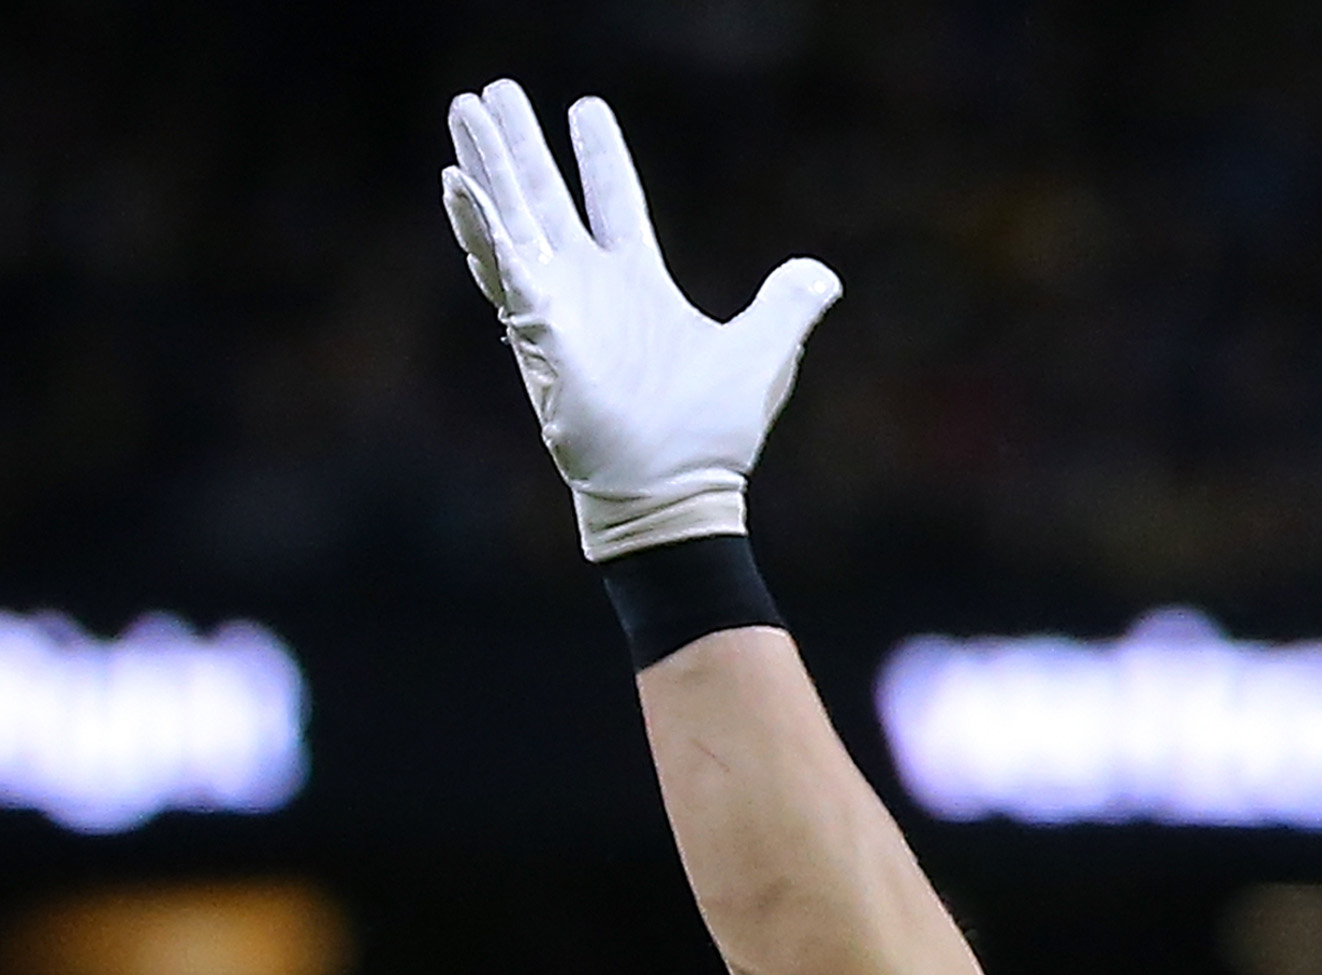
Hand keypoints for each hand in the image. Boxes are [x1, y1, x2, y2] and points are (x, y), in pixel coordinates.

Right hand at [441, 81, 841, 560]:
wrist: (678, 490)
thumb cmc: (712, 434)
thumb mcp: (764, 352)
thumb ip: (788, 306)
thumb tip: (823, 274)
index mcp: (639, 285)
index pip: (616, 202)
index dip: (601, 157)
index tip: (586, 107)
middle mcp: (590, 288)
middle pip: (546, 198)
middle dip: (520, 146)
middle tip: (493, 93)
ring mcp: (558, 306)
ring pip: (512, 218)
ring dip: (488, 165)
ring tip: (464, 109)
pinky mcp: (540, 329)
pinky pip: (502, 269)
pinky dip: (478, 227)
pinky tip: (455, 183)